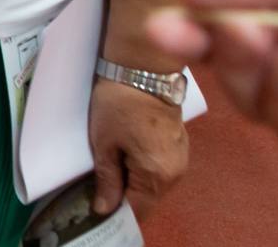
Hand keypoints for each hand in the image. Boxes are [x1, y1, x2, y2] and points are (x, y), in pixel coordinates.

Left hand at [88, 78, 189, 217]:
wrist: (143, 67)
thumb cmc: (119, 103)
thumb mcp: (104, 143)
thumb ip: (107, 180)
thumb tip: (105, 209)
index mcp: (158, 176)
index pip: (138, 210)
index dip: (116, 211)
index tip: (96, 206)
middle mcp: (176, 173)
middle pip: (148, 199)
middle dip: (124, 196)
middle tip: (98, 185)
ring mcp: (181, 158)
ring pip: (154, 184)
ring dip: (133, 181)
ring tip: (110, 166)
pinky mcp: (180, 144)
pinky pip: (160, 168)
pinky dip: (143, 167)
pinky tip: (126, 154)